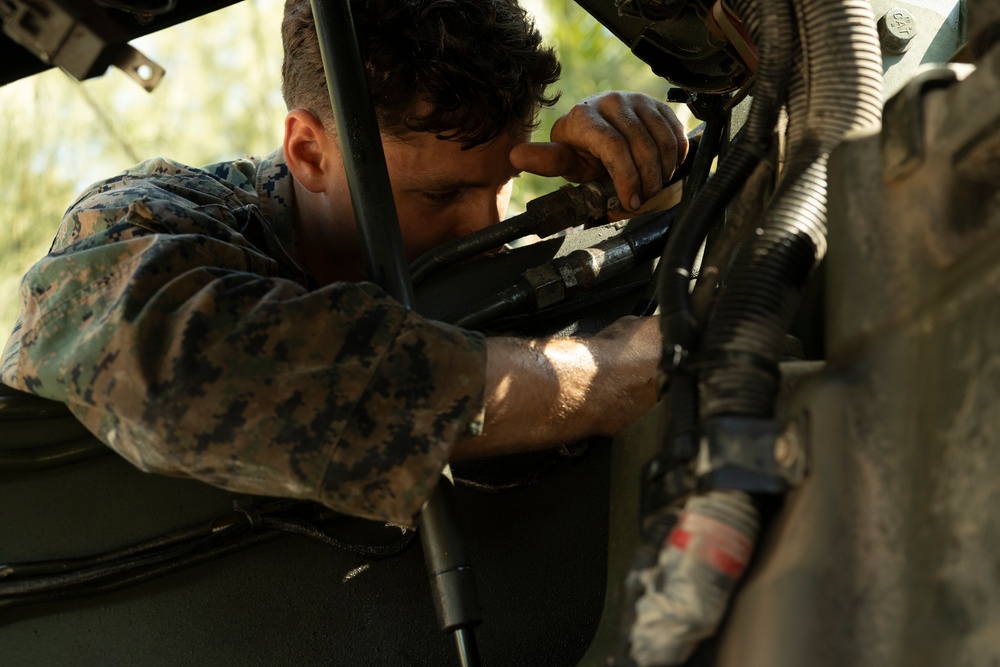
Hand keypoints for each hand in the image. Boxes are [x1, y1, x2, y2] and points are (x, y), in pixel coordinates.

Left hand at [510, 92, 687, 212]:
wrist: (604, 136)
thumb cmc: (582, 154)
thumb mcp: (565, 160)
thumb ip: (546, 160)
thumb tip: (516, 156)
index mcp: (585, 116)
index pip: (614, 147)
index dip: (626, 178)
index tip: (631, 201)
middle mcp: (611, 101)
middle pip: (641, 148)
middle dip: (646, 181)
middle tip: (642, 199)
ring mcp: (637, 100)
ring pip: (662, 142)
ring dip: (662, 172)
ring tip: (652, 187)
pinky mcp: (657, 104)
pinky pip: (676, 134)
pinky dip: (675, 157)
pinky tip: (664, 168)